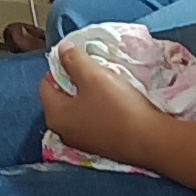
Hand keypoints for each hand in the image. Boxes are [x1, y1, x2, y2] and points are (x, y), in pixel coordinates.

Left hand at [39, 45, 170, 172]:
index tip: (80, 61)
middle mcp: (62, 131)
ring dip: (89, 96)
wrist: (150, 140)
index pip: (45, 84)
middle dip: (76, 82)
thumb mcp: (93, 76)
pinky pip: (92, 121)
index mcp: (54, 115)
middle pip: (62, 98)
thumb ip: (74, 60)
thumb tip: (61, 49)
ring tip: (107, 86)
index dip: (60, 68)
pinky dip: (99, 110)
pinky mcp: (99, 146)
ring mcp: (81, 141)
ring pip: (78, 110)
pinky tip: (115, 104)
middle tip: (96, 72)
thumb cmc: (118, 107)